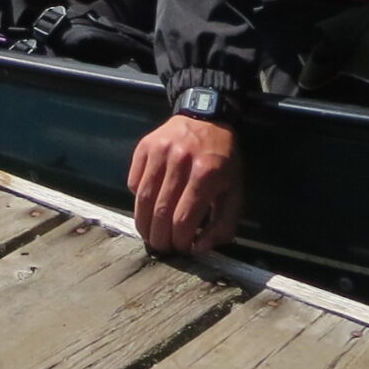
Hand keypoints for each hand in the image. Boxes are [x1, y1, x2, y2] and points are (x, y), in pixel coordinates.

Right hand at [128, 113, 243, 254]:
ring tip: (149, 235)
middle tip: (162, 248)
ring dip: (143, 223)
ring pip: (143, 198)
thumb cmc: (223, 160)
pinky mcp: (144, 146)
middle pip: (161, 210)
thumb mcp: (234, 191)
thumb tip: (200, 248)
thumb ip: (223, 223)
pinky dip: (137, 199)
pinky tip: (147, 207)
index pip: (184, 217)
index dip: (180, 240)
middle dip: (159, 237)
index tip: (182, 249)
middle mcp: (180, 161)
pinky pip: (133, 181)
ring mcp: (159, 151)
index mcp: (207, 174)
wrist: (206, 118)